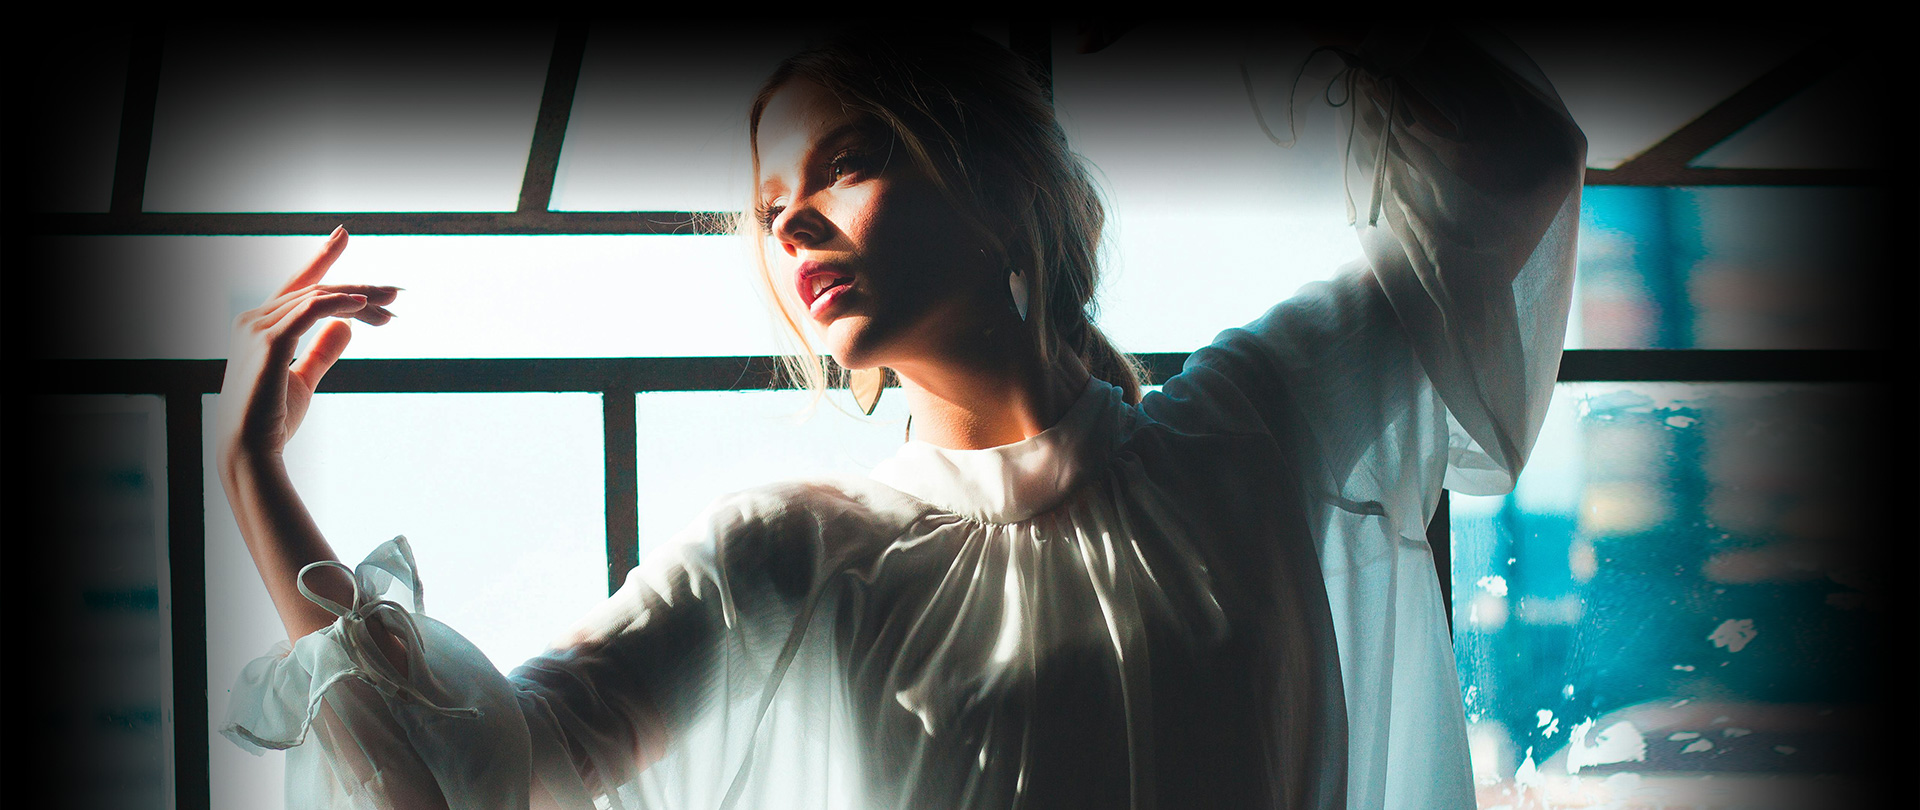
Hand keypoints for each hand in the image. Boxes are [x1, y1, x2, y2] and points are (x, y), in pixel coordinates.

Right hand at [214, 227, 397, 463]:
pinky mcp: (268, 342)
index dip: (321, 258)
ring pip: (318, 298)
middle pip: (316, 290)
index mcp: (260, 325)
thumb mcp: (304, 379)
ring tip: (391, 306)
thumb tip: (347, 325)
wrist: (251, 450)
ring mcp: (256, 328)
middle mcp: (253, 319)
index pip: (298, 285)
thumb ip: (322, 350)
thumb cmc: (273, 419)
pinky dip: (336, 303)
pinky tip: (362, 305)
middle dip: (359, 288)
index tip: (343, 234)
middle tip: (396, 292)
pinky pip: (308, 310)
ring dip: (359, 299)